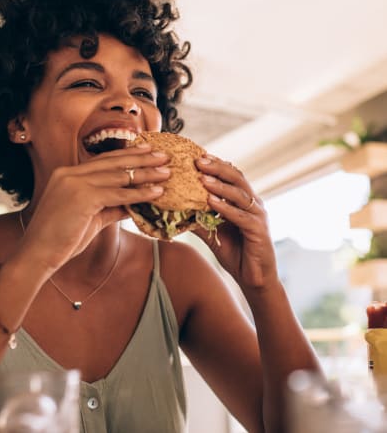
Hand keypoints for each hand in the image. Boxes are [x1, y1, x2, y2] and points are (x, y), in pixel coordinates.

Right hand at [16, 145, 169, 275]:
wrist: (37, 255)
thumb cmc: (61, 239)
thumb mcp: (90, 218)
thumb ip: (110, 207)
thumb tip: (133, 205)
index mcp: (67, 174)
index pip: (103, 160)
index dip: (127, 155)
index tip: (147, 151)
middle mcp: (70, 173)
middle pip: (113, 162)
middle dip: (141, 158)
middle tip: (164, 155)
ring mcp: (74, 183)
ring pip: (119, 176)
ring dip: (146, 174)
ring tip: (167, 172)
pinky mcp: (82, 197)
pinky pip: (118, 194)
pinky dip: (139, 193)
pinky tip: (156, 192)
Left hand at [194, 155, 277, 289]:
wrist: (253, 278)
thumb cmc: (234, 252)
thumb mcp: (212, 232)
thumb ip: (198, 219)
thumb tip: (175, 209)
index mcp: (244, 200)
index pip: (231, 175)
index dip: (216, 164)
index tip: (197, 155)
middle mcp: (253, 204)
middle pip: (237, 178)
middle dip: (217, 168)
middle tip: (198, 160)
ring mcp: (258, 216)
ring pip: (239, 194)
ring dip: (220, 185)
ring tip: (202, 177)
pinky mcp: (258, 230)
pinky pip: (241, 216)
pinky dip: (225, 207)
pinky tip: (211, 201)